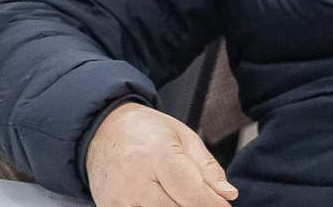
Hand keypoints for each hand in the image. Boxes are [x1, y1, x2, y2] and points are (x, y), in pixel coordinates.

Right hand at [84, 100, 235, 206]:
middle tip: (206, 201)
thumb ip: (207, 169)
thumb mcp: (184, 138)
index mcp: (158, 155)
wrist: (104, 132)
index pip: (190, 190)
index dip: (211, 204)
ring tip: (183, 197)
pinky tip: (164, 200)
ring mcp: (120, 199)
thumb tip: (228, 195)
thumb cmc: (147, 132)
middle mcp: (135, 180)